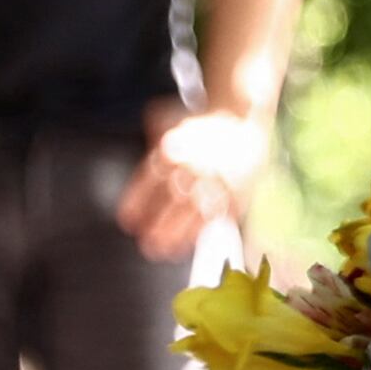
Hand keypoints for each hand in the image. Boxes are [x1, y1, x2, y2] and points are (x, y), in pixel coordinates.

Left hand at [118, 99, 268, 258]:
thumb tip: (143, 157)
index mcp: (172, 148)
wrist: (242, 117)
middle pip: (173, 201)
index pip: (149, 180)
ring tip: (165, 252)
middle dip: (159, 226)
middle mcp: (194, 165)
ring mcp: (217, 180)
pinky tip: (192, 243)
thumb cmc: (198, 122)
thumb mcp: (166, 119)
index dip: (137, 204)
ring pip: (196, 213)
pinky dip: (204, 231)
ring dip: (180, 235)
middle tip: (147, 246)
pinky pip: (219, 216)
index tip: (128, 222)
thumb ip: (150, 137)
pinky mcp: (236, 191)